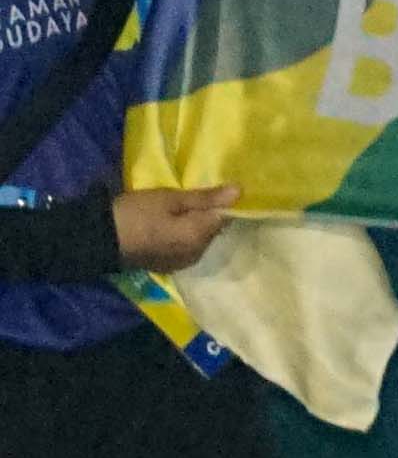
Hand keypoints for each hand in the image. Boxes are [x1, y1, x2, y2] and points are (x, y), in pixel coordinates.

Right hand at [106, 181, 234, 270]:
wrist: (98, 240)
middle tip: (186, 200)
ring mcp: (182, 263)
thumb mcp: (168, 199)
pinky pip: (186, 249)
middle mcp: (197, 254)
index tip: (206, 193)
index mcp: (200, 236)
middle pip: (212, 231)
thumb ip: (204, 198)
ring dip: (194, 228)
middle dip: (205, 216)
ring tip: (175, 212)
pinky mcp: (168, 266)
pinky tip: (168, 228)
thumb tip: (239, 192)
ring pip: (199, 241)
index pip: (224, 218)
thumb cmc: (135, 213)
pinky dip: (182, 238)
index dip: (219, 204)